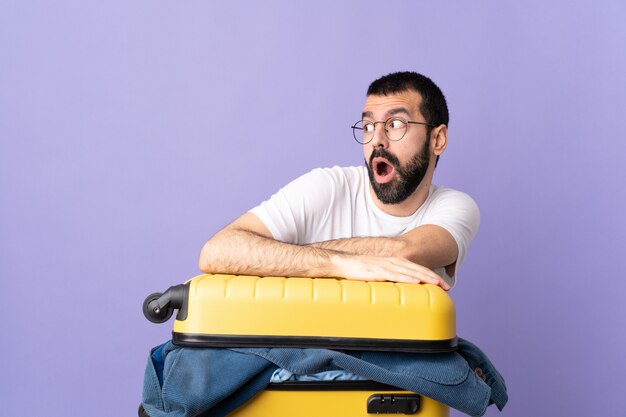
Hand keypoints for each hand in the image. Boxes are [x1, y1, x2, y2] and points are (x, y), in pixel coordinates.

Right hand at [330, 253, 450, 289]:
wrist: (341, 263)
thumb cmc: (358, 270)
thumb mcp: (377, 274)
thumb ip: (389, 278)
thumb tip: (398, 290)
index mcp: (393, 262)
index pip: (416, 268)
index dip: (430, 274)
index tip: (442, 284)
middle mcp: (392, 261)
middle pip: (417, 269)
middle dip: (433, 277)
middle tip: (447, 286)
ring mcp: (385, 265)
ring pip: (410, 271)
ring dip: (425, 277)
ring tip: (437, 284)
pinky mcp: (377, 271)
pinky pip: (395, 275)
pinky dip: (407, 278)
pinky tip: (416, 282)